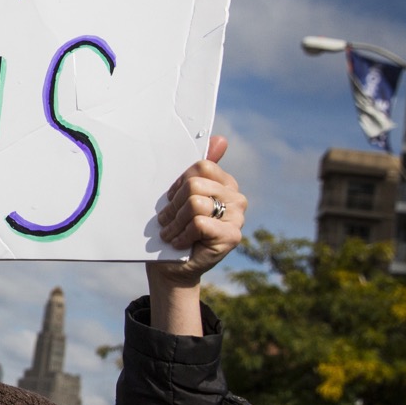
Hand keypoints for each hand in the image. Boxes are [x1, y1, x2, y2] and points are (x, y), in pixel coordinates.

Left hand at [149, 134, 245, 287]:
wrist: (171, 266)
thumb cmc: (174, 228)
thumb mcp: (180, 196)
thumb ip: (197, 170)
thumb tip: (221, 138)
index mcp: (225, 183)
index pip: (201, 167)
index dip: (178, 184)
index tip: (172, 199)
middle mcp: (236, 198)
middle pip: (194, 185)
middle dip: (173, 206)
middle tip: (167, 221)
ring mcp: (238, 217)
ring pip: (195, 203)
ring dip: (175, 222)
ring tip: (172, 233)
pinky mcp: (232, 236)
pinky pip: (199, 223)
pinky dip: (182, 235)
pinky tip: (180, 243)